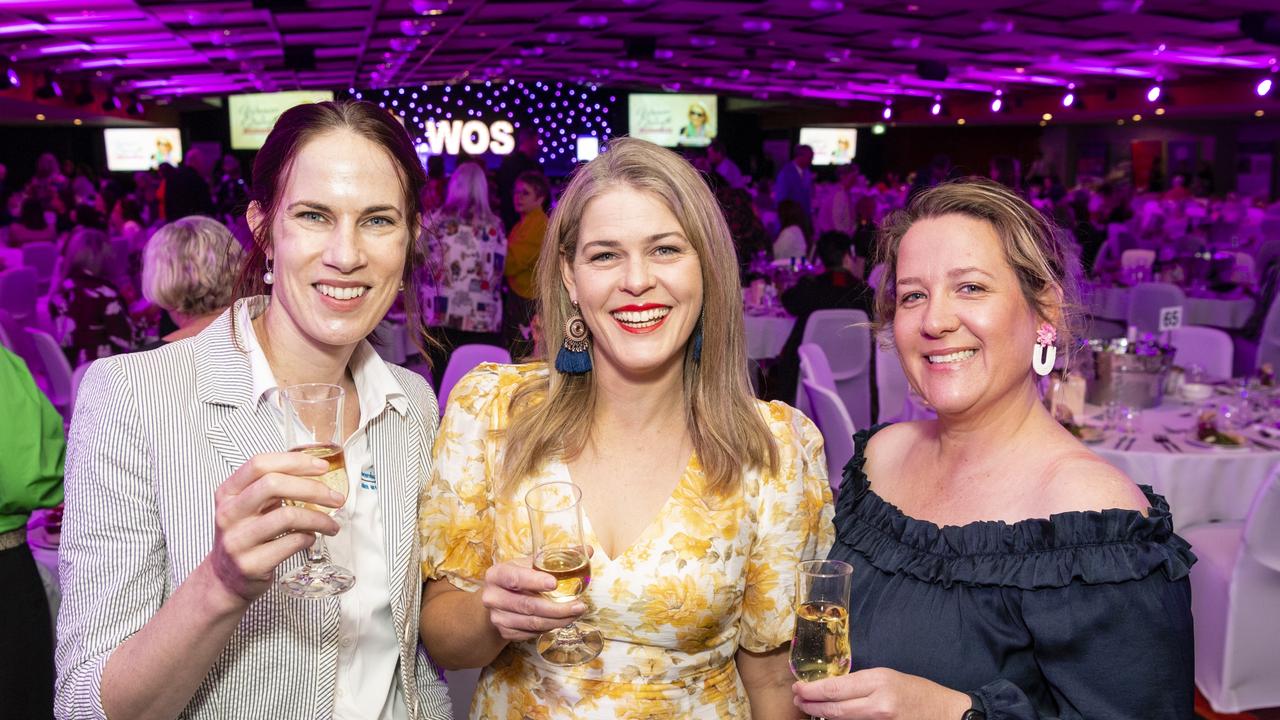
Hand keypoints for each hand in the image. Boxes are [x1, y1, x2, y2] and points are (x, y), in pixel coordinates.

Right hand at [205, 452, 344, 603]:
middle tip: (335, 498)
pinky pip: (291, 543)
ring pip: (287, 516)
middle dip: (312, 488)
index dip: (295, 462)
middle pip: (274, 485)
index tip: (322, 467)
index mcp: (228, 493)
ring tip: (331, 524)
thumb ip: (272, 488)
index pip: (259, 464)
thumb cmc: (246, 536)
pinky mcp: (251, 564)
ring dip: (318, 518)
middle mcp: (228, 514)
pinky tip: (312, 538)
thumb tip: (316, 472)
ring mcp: (237, 540)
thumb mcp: (248, 507)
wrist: (225, 580)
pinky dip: (309, 538)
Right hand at [479, 555, 589, 642]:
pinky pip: (531, 633)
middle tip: (579, 605)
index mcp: (497, 574)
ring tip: (576, 613)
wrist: (497, 600)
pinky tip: (561, 620)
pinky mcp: (505, 632)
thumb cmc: (518, 577)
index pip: (514, 578)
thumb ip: (556, 557)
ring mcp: (497, 617)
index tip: (554, 583)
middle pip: (527, 605)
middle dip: (557, 608)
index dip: (534, 581)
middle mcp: (493, 597)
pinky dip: (549, 627)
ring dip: (558, 621)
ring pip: (532, 622)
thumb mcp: (530, 563)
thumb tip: (588, 550)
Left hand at [793, 667, 970, 719]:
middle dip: (811, 706)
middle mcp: (878, 704)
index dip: (812, 691)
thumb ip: (861, 683)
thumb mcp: (888, 677)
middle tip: (798, 701)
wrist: (947, 714)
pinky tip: (833, 719)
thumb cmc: (918, 692)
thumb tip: (833, 688)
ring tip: (810, 709)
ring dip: (823, 716)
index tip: (798, 688)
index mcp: (878, 681)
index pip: (835, 688)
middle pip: (834, 710)